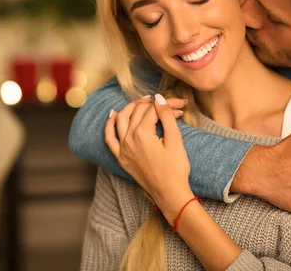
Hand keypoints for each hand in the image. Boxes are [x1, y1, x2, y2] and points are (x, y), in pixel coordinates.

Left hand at [104, 94, 193, 219]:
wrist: (170, 193)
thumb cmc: (176, 168)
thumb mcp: (175, 139)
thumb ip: (166, 116)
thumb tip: (159, 98)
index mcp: (142, 134)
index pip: (154, 110)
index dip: (168, 104)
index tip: (181, 104)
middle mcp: (128, 139)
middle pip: (138, 112)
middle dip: (154, 105)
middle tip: (169, 104)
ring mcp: (122, 149)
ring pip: (121, 119)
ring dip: (131, 107)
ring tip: (144, 101)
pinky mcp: (121, 157)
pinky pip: (109, 138)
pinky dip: (109, 124)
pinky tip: (113, 114)